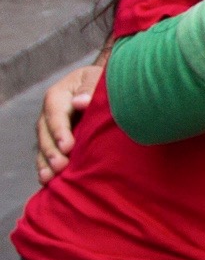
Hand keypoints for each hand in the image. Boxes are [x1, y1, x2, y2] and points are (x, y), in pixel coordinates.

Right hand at [35, 61, 98, 183]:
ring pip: (44, 145)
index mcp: (59, 95)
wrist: (105, 88)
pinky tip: (47, 181)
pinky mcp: (56, 140)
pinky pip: (47, 154)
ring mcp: (51, 128)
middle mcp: (51, 113)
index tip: (67, 147)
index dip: (60, 130)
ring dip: (45, 162)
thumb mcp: (98, 79)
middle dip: (51, 150)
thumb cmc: (104, 82)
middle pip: (45, 132)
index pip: (56, 113)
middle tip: (60, 166)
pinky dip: (46, 166)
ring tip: (49, 178)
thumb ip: (90, 89)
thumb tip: (80, 102)